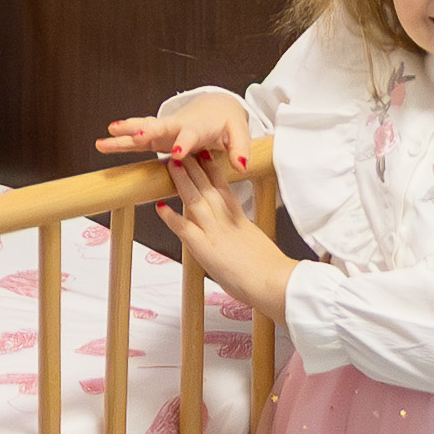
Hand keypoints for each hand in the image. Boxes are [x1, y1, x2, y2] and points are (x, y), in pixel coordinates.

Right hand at [98, 96, 250, 182]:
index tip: (176, 154)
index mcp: (198, 127)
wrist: (215, 106)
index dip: (183, 144)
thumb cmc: (226, 120)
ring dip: (124, 135)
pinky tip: (103, 142)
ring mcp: (165, 131)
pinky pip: (136, 138)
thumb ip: (240, 148)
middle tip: (134, 136)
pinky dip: (121, 139)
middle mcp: (177, 126)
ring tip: (105, 139)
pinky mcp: (157, 136)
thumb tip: (242, 166)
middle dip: (146, 132)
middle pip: (159, 128)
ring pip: (141, 131)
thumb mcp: (238, 132)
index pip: (190, 136)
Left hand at [158, 154, 296, 320]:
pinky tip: (160, 207)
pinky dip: (171, 218)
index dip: (213, 173)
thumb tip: (242, 241)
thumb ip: (247, 239)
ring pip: (196, 201)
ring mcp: (215, 234)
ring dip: (182, 182)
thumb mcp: (259, 247)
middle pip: (209, 189)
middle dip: (195, 168)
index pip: (224, 191)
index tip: (206, 157)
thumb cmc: (272, 273)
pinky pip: (184, 229)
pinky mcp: (205, 249)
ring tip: (172, 164)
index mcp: (241, 222)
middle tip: (184, 150)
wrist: (274, 283)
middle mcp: (227, 223)